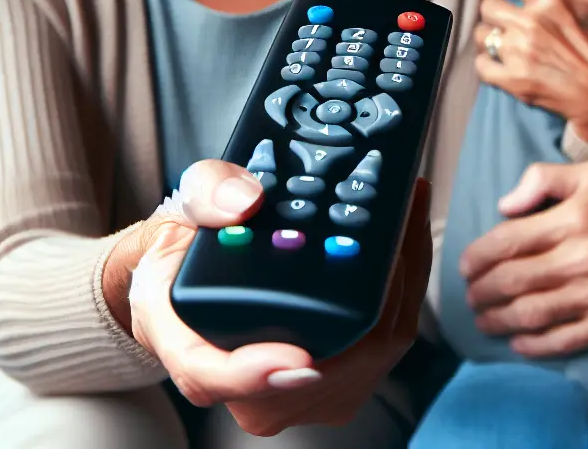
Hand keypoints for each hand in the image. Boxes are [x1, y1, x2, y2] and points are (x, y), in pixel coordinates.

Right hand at [124, 160, 432, 435]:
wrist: (203, 279)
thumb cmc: (190, 255)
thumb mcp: (181, 212)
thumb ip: (206, 194)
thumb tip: (245, 202)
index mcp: (192, 348)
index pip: (214, 377)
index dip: (256, 375)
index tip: (297, 359)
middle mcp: (247, 388)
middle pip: (322, 363)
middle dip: (373, 289)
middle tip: (393, 217)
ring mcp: (297, 393)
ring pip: (368, 352)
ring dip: (400, 281)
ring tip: (405, 214)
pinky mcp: (339, 384)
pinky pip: (385, 343)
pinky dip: (403, 292)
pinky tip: (407, 246)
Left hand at [460, 160, 587, 356]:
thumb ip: (543, 179)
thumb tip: (504, 205)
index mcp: (573, 219)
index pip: (506, 242)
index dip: (476, 257)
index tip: (465, 267)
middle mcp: (582, 258)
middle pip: (511, 281)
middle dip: (480, 292)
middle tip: (470, 296)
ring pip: (530, 314)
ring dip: (498, 320)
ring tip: (484, 320)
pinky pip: (563, 340)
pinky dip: (533, 345)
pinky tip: (517, 342)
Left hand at [475, 0, 587, 157]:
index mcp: (549, 0)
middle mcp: (530, 23)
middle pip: (487, 4)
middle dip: (496, 9)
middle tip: (509, 19)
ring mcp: (519, 53)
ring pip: (481, 34)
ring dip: (490, 36)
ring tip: (508, 43)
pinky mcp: (513, 80)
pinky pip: (481, 64)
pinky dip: (488, 63)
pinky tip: (503, 63)